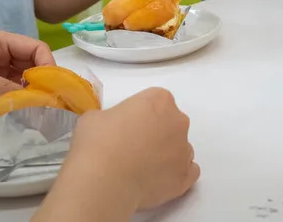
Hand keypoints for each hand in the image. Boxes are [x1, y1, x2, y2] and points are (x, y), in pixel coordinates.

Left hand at [0, 30, 54, 124]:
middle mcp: (2, 55)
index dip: (47, 65)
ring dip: (32, 93)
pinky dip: (21, 102)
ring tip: (38, 109)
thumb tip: (40, 102)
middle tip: (48, 102)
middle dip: (42, 81)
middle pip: (34, 65)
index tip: (51, 87)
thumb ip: (9, 90)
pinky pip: (14, 94)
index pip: (36, 48)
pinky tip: (25, 113)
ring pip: (26, 81)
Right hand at [64, 88, 198, 209]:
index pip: (155, 101)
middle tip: (132, 147)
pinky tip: (156, 180)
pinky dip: (174, 175)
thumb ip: (112, 117)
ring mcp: (185, 150)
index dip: (139, 115)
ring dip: (166, 155)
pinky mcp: (186, 177)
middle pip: (171, 123)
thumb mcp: (95, 117)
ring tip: (141, 169)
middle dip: (156, 133)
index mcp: (160, 100)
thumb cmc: (97, 143)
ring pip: (180, 148)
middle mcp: (179, 121)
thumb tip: (113, 127)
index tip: (125, 127)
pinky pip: (188, 172)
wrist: (104, 182)